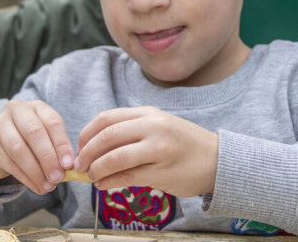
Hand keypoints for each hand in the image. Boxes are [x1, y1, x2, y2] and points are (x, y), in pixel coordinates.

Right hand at [0, 100, 74, 194]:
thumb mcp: (45, 136)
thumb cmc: (29, 139)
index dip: (61, 144)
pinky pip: (9, 163)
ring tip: (48, 185)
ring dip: (36, 171)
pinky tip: (37, 186)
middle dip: (48, 158)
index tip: (69, 164)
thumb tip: (68, 167)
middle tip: (58, 177)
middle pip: (33, 132)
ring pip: (18, 149)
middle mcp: (16, 110)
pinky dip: (26, 178)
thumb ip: (57, 147)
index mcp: (36, 106)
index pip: (52, 122)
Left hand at [75, 107, 218, 197]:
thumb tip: (93, 147)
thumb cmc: (182, 144)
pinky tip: (103, 185)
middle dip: (87, 153)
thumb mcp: (158, 126)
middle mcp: (153, 127)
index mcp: (148, 113)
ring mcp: (159, 149)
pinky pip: (128, 177)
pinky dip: (110, 182)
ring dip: (97, 169)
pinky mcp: (163, 172)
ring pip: (115, 158)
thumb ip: (129, 131)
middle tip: (80, 165)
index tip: (79, 147)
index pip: (106, 118)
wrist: (217, 160)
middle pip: (106, 136)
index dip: (86, 134)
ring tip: (92, 176)